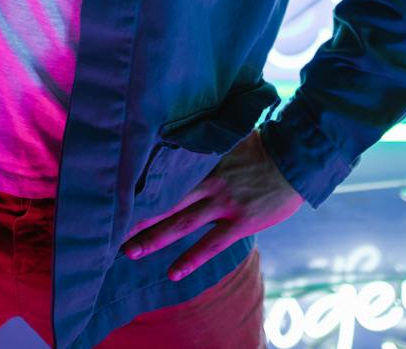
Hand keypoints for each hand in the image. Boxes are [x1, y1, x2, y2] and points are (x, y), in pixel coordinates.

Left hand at [120, 130, 304, 281]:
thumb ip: (206, 142)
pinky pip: (211, 245)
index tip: (115, 192)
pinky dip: (190, 259)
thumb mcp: (230, 136)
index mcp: (203, 160)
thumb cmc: (264, 145)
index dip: (140, 186)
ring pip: (181, 223)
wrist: (296, 159)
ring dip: (154, 238)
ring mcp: (223, 203)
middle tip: (110, 229)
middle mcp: (208, 182)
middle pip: (165, 201)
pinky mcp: (240, 222)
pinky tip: (173, 273)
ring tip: (130, 251)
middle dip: (137, 215)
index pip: (164, 175)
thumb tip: (184, 132)